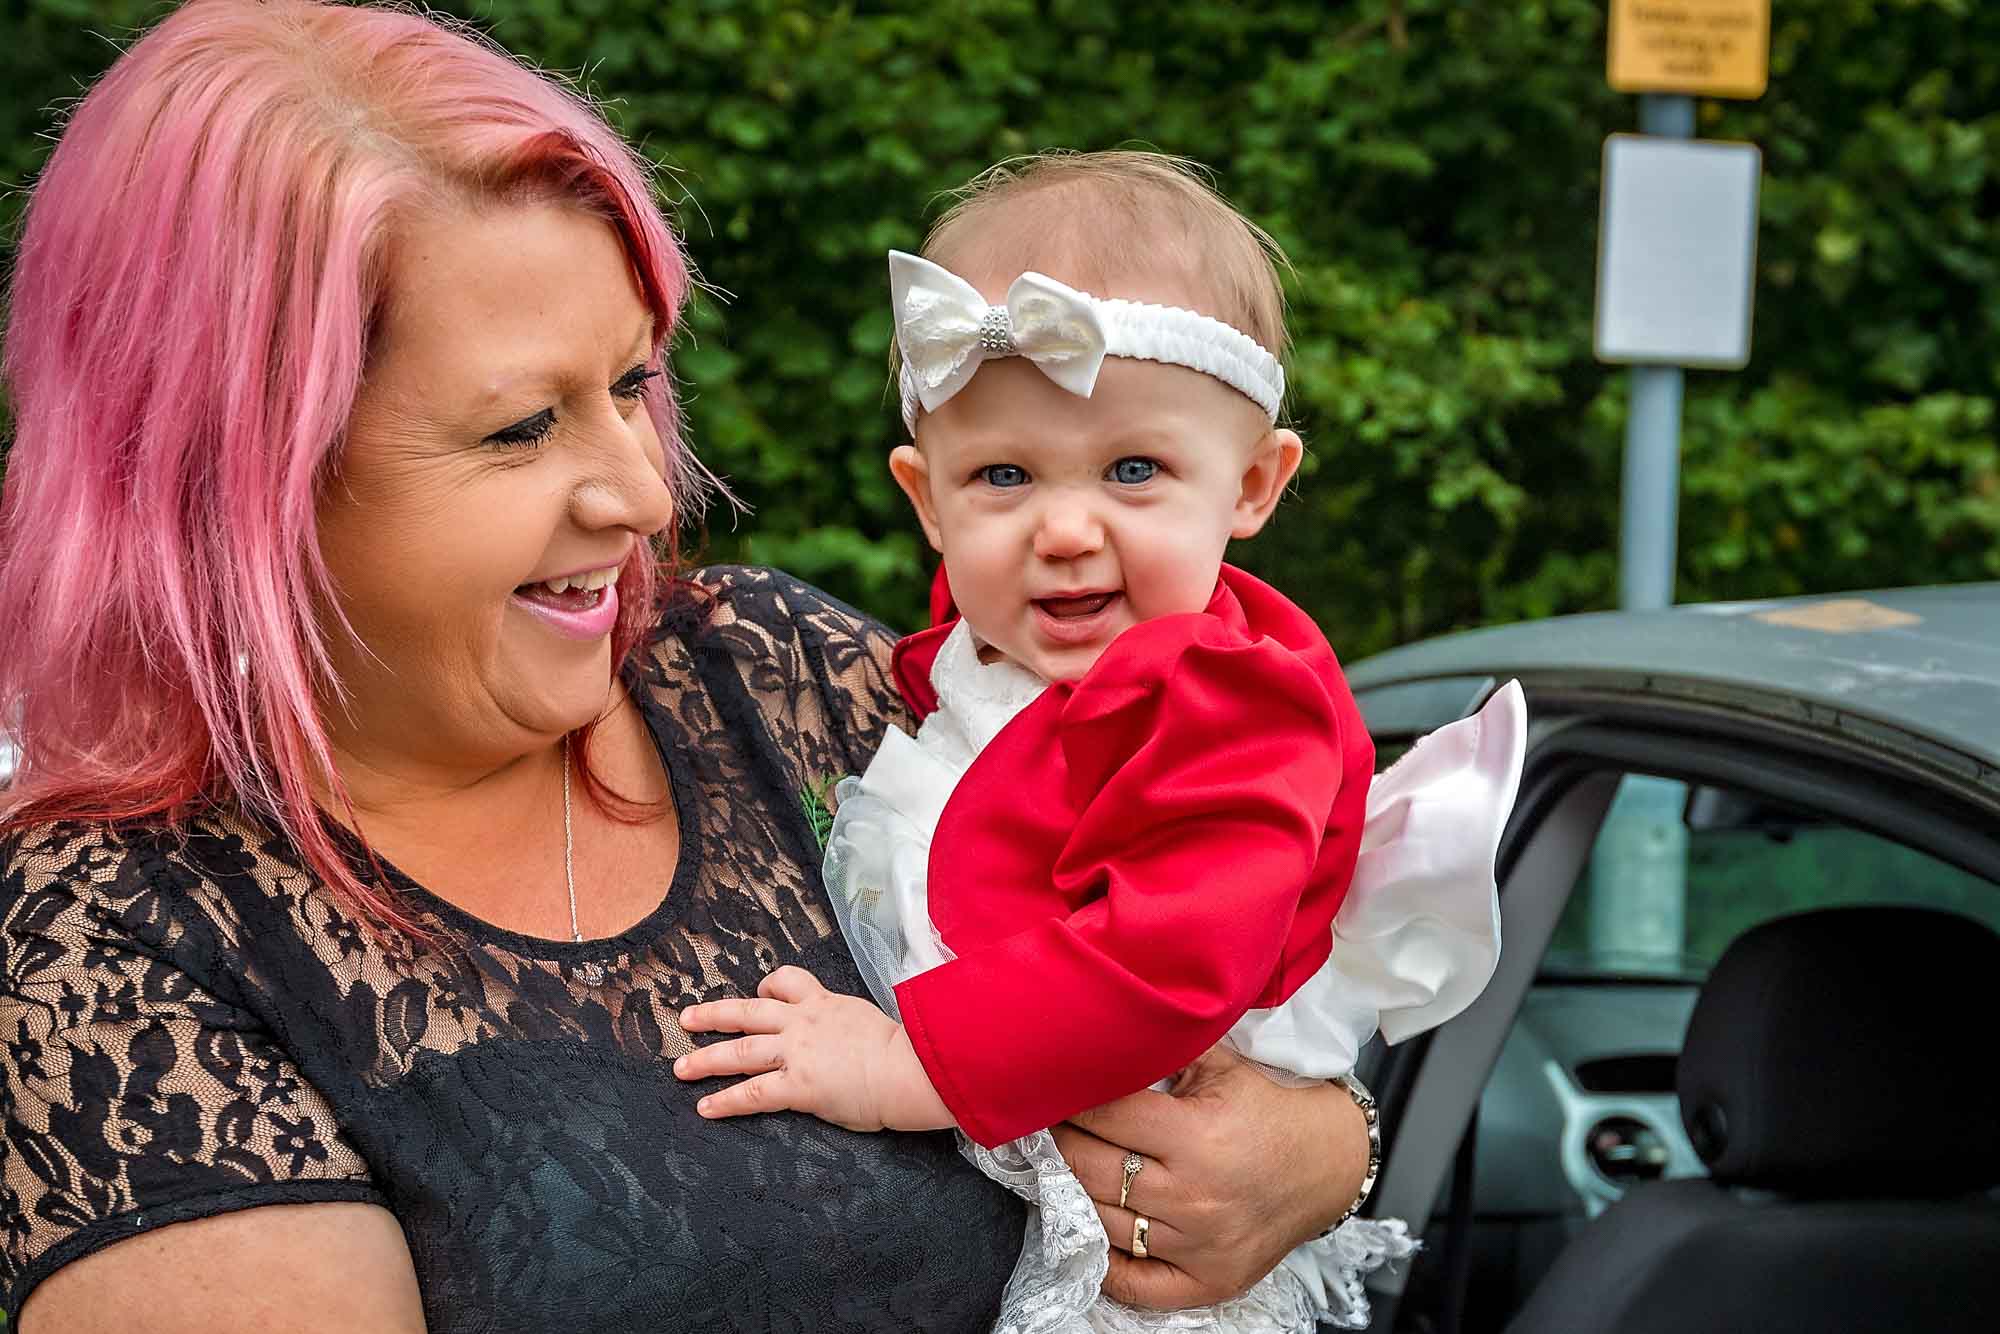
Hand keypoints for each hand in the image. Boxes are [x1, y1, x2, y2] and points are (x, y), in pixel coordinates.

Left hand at [675, 966, 952, 1132]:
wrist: (911, 1068)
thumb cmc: (904, 1051)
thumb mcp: (868, 1022)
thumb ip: (846, 1026)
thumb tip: (844, 1040)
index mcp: (824, 1003)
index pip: (787, 982)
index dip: (767, 986)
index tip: (758, 991)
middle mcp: (803, 1023)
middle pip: (748, 1012)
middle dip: (714, 1014)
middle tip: (687, 1018)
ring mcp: (797, 1053)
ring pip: (741, 1051)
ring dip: (706, 1059)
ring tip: (681, 1068)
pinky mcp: (798, 1086)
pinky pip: (753, 1094)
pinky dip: (726, 1101)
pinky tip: (705, 1109)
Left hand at [1049, 1044, 1367, 1309]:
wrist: (1331, 1164)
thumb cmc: (1271, 1110)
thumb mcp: (1222, 1064)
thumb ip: (1163, 1050)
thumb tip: (1102, 1034)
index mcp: (1197, 1136)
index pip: (1105, 1116)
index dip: (1070, 1099)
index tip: (1049, 1088)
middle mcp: (1194, 1196)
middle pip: (1092, 1171)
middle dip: (1061, 1143)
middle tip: (1044, 1125)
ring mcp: (1199, 1246)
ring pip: (1103, 1222)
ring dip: (1072, 1193)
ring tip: (1061, 1167)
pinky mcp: (1208, 1281)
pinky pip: (1136, 1284)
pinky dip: (1106, 1262)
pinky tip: (1090, 1229)